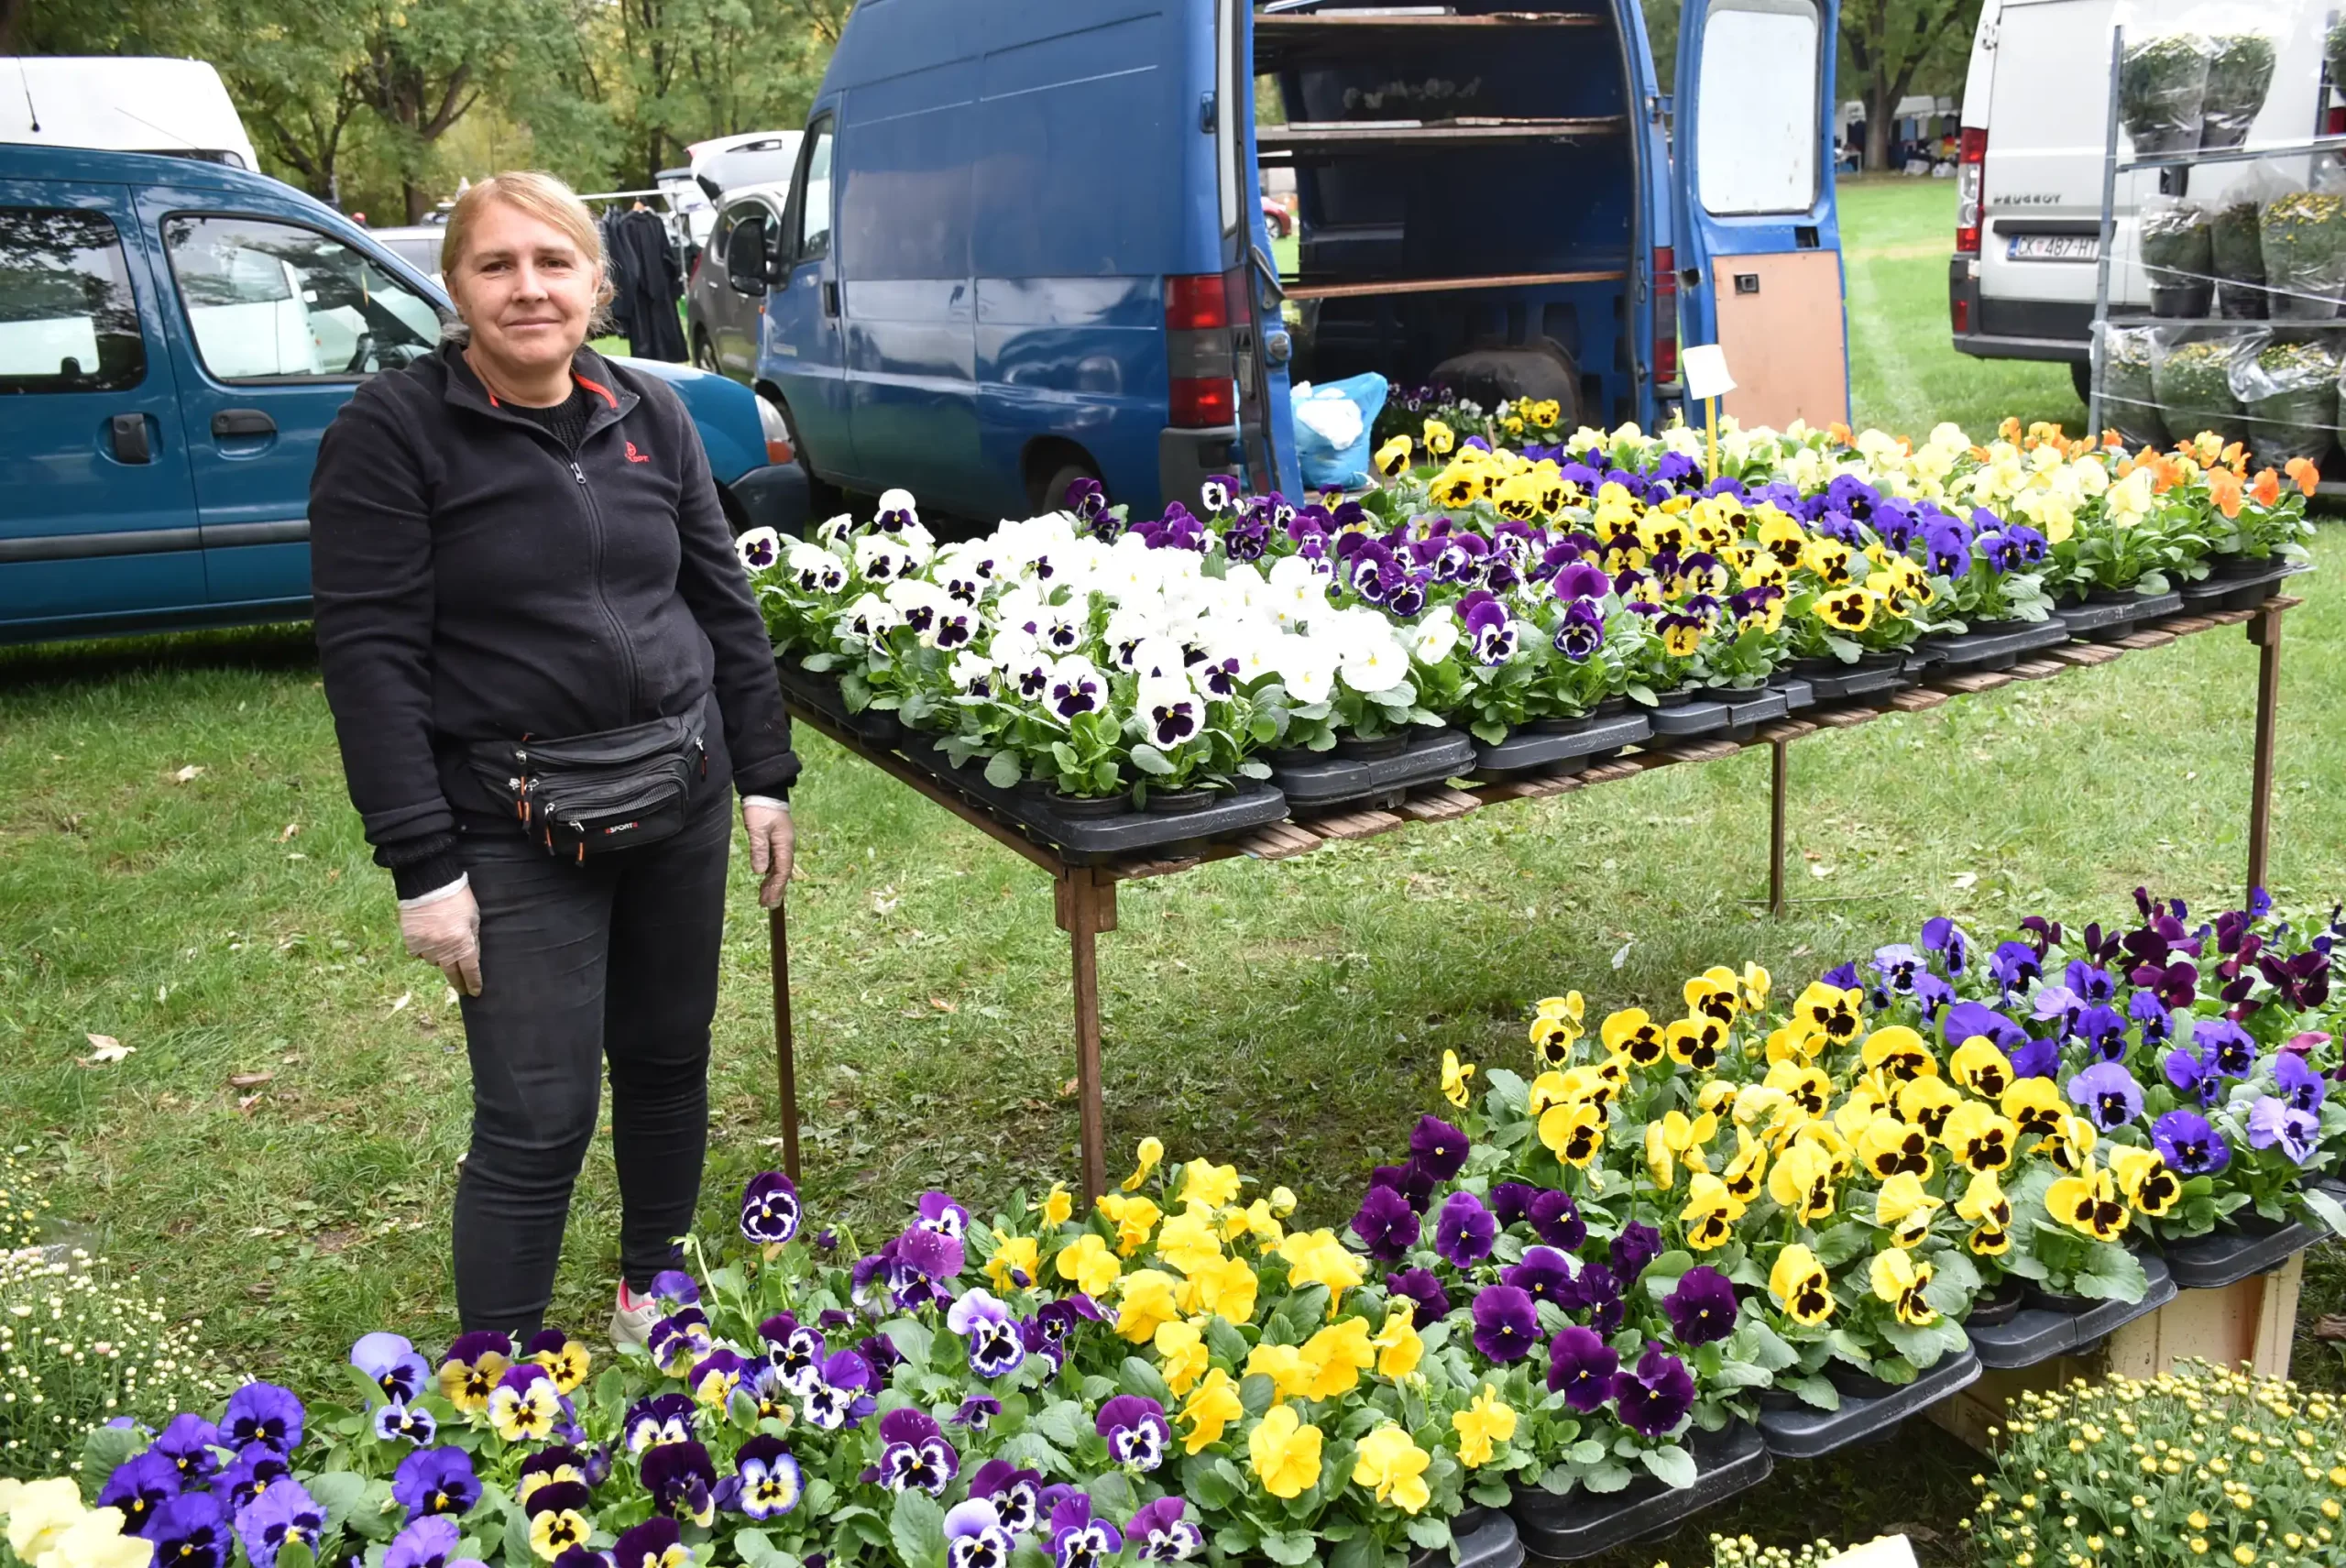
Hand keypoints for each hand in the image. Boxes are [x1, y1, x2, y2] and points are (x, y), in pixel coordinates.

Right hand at [400, 880, 481, 995]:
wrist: (428, 883)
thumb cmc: (457, 897)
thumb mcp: (474, 917)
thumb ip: (473, 939)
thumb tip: (473, 958)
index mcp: (462, 943)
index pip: (470, 970)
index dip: (473, 982)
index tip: (475, 992)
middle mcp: (443, 950)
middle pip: (451, 973)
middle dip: (458, 983)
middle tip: (461, 990)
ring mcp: (425, 946)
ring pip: (434, 962)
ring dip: (440, 960)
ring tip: (443, 948)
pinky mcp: (410, 941)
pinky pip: (418, 953)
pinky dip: (424, 950)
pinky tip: (428, 941)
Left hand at [744, 799, 794, 908]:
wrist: (765, 790)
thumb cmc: (761, 808)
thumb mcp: (758, 829)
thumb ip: (759, 849)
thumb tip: (760, 872)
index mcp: (785, 844)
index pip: (782, 871)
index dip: (776, 887)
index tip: (769, 901)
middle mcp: (786, 846)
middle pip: (782, 872)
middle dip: (775, 889)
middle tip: (766, 905)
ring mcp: (781, 843)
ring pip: (778, 867)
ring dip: (772, 882)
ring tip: (764, 897)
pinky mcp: (775, 839)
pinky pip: (775, 861)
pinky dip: (770, 872)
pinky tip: (764, 879)